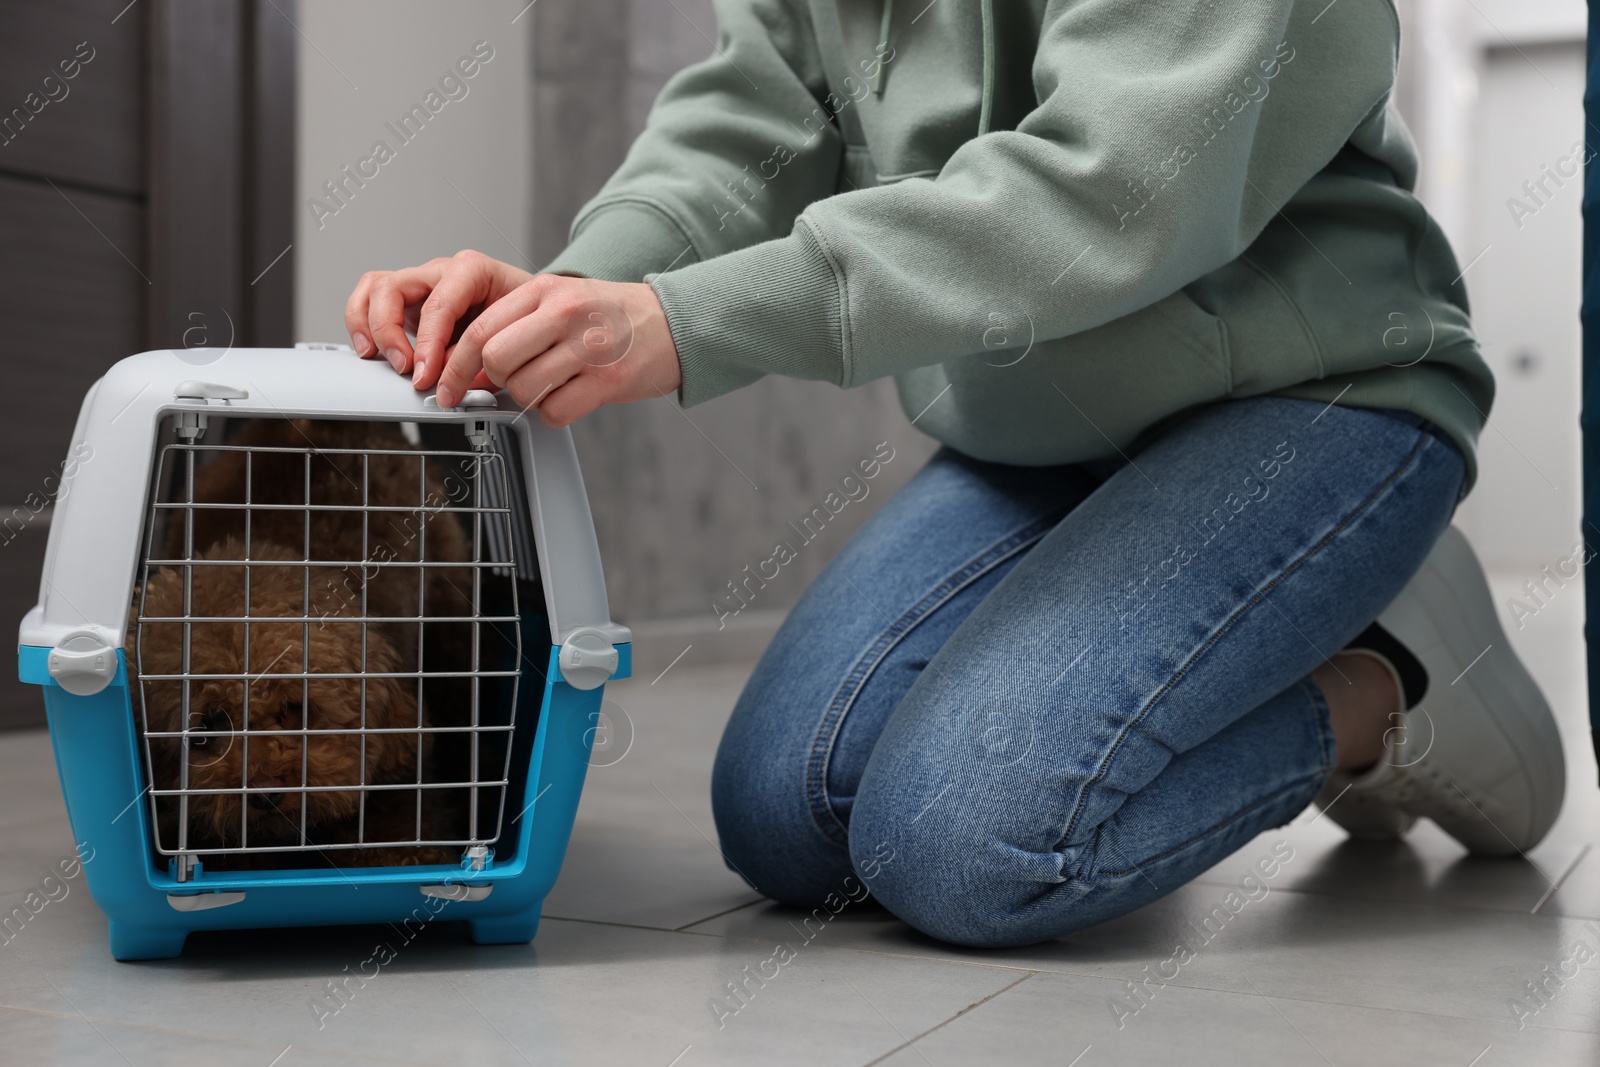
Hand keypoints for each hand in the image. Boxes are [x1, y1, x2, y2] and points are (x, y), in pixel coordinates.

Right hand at [344, 250, 534, 376]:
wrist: (534, 311)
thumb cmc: (525, 318)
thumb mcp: (512, 337)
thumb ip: (479, 358)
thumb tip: (452, 383)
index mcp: (473, 271)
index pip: (438, 303)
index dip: (428, 344)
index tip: (425, 375)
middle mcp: (442, 272)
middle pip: (395, 287)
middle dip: (392, 333)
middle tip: (405, 368)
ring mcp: (422, 282)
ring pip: (376, 287)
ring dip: (370, 325)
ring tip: (375, 356)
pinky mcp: (409, 300)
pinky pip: (371, 297)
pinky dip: (361, 321)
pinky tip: (369, 348)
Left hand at [345, 251, 681, 426]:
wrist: (675, 323)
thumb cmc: (612, 318)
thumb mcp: (562, 300)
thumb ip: (518, 323)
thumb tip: (467, 367)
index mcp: (545, 291)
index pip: (480, 329)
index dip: (453, 365)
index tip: (443, 386)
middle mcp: (565, 314)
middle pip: (494, 359)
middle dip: (487, 382)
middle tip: (497, 389)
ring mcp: (588, 347)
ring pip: (523, 389)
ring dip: (526, 398)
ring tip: (549, 386)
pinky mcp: (609, 380)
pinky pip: (556, 412)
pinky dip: (555, 413)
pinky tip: (572, 397)